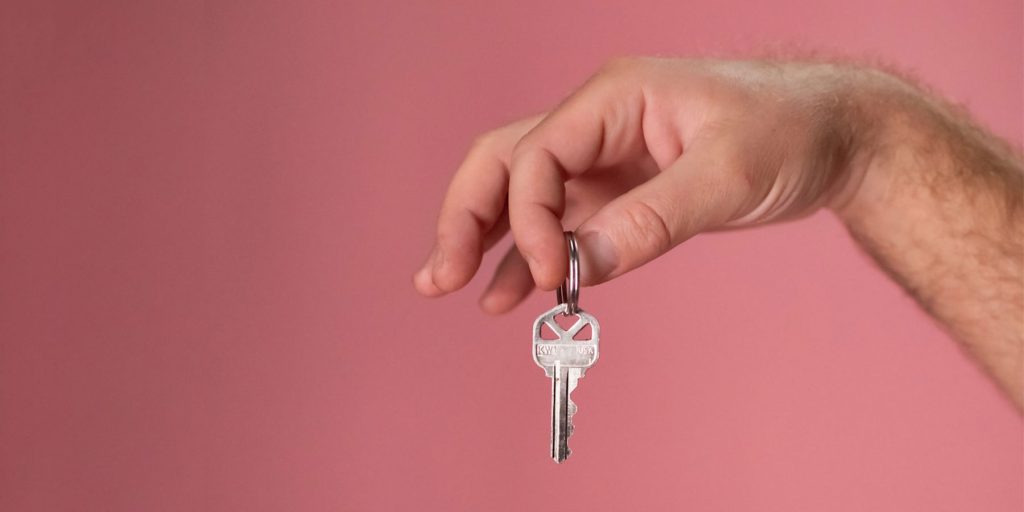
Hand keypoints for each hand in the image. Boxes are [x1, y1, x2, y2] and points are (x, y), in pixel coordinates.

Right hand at [414, 57, 876, 312]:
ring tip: (449, 286)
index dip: (528, 220)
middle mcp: (595, 124)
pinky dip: (529, 255)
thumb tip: (582, 267)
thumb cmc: (790, 131)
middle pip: (503, 163)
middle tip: (440, 276)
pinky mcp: (620, 192)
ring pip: (520, 194)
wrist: (837, 136)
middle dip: (465, 217)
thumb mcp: (727, 174)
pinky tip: (507, 292)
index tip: (549, 278)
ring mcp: (603, 159)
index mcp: (611, 98)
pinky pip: (559, 223)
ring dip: (483, 238)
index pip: (537, 157)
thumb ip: (652, 219)